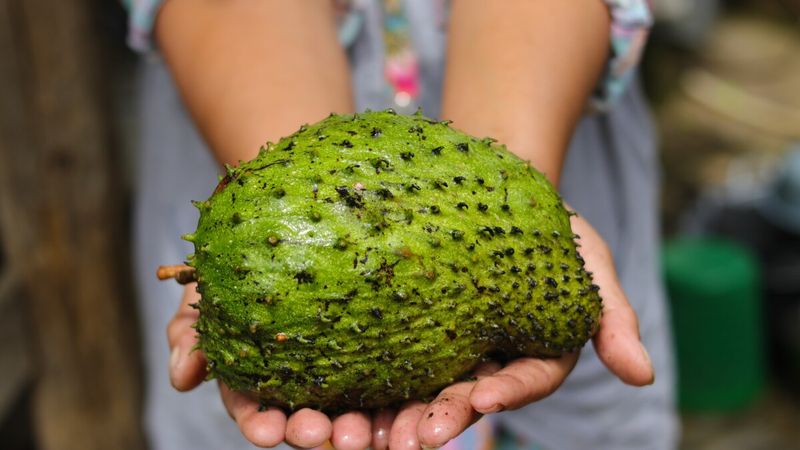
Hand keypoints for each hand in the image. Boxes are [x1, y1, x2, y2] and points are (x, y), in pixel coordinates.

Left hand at [167, 212, 652, 448]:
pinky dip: (339, 383)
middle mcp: (474, 361)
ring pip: (403, 394)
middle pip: (454, 403)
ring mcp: (428, 348)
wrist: (481, 183)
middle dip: (431, 423)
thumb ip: (609, 313)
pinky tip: (308, 396)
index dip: (502, 396)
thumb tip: (642, 374)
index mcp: (523, 352)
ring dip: (377, 421)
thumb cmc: (541, 220)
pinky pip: (363, 360)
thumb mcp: (584, 255)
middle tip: (405, 438)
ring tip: (347, 434)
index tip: (480, 399)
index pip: (520, 383)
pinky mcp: (386, 330)